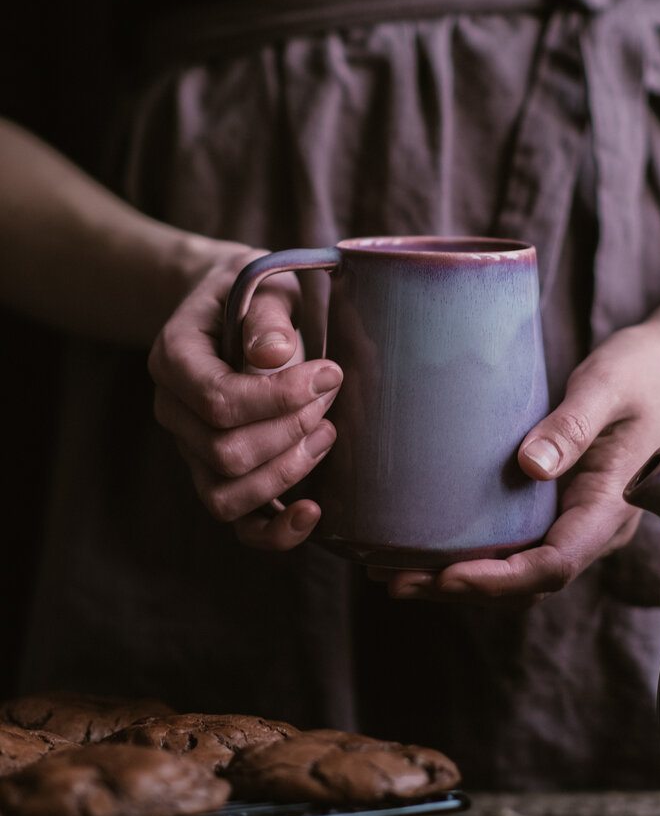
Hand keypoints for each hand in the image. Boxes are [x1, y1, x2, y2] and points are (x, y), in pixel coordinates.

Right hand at [148, 247, 342, 549]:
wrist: (231, 311)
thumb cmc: (252, 296)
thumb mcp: (260, 285)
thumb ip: (266, 315)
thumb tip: (274, 353)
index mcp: (174, 359)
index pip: (217, 400)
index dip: (278, 398)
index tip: (329, 373)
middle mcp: (174, 412)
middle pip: (224, 453)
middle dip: (290, 431)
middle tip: (329, 397)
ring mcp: (192, 451)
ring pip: (225, 495)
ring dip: (287, 472)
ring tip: (326, 435)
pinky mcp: (219, 477)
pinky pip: (239, 524)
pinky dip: (275, 531)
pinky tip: (312, 514)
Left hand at [378, 320, 659, 606]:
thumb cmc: (642, 371)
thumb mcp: (608, 387)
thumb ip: (573, 425)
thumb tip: (530, 467)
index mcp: (610, 508)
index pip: (555, 564)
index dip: (500, 579)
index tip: (447, 576)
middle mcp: (591, 527)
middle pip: (526, 582)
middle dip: (461, 588)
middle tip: (396, 581)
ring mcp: (572, 519)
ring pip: (515, 569)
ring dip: (456, 578)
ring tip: (393, 573)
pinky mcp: (554, 504)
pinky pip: (512, 542)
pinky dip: (468, 551)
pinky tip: (422, 542)